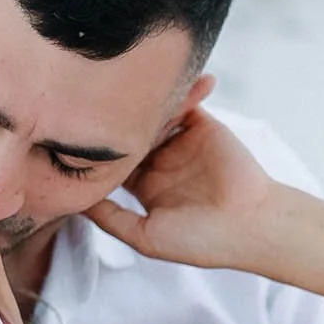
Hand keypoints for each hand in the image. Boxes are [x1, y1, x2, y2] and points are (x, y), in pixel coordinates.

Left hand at [86, 105, 287, 271]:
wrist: (250, 226)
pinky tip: (165, 83)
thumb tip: (75, 202)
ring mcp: (182, 142)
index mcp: (146, 186)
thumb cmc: (200, 241)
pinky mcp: (203, 126)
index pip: (113, 160)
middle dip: (113, 119)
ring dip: (140, 103)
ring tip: (122, 89)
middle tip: (90, 101)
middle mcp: (162, 161)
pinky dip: (179, 90)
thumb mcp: (145, 237)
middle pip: (128, 132)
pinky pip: (186, 101)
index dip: (96, 149)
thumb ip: (111, 219)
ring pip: (152, 114)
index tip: (73, 133)